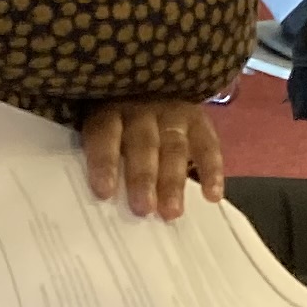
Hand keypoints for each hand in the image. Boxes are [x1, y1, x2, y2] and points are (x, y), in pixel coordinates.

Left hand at [79, 97, 226, 220]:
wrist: (147, 95)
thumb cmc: (115, 130)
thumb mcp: (100, 134)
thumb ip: (100, 157)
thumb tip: (94, 199)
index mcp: (109, 112)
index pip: (105, 134)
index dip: (104, 162)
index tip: (105, 193)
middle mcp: (142, 110)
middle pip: (143, 143)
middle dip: (143, 177)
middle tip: (143, 208)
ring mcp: (173, 114)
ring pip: (174, 148)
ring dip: (173, 181)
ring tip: (171, 211)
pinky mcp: (198, 120)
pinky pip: (208, 146)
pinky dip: (212, 171)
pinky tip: (212, 195)